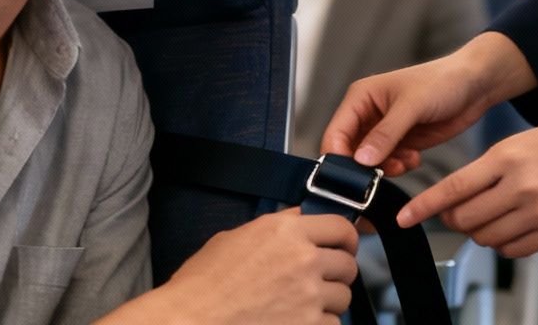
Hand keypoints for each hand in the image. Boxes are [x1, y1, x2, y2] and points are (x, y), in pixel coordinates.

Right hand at [143, 208, 358, 324]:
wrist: (189, 320)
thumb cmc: (202, 284)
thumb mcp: (235, 238)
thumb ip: (275, 228)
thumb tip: (297, 222)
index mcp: (285, 232)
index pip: (341, 226)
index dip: (346, 238)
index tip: (344, 246)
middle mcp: (303, 259)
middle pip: (348, 264)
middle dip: (337, 272)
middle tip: (322, 279)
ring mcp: (308, 296)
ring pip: (343, 297)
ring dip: (329, 301)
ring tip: (304, 304)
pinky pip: (333, 324)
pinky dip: (320, 324)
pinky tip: (298, 321)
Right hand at [322, 33, 535, 177]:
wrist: (475, 86)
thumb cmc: (442, 81)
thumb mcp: (412, 105)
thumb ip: (386, 133)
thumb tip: (361, 160)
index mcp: (361, 97)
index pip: (336, 133)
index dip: (338, 157)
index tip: (351, 177)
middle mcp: (368, 114)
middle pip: (349, 151)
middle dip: (363, 167)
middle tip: (380, 176)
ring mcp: (384, 130)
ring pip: (369, 162)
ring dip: (384, 168)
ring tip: (405, 162)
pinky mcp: (401, 142)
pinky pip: (389, 164)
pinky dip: (399, 167)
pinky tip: (415, 158)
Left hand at [394, 101, 537, 257]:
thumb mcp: (522, 142)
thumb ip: (491, 169)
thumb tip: (459, 198)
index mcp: (508, 156)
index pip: (454, 187)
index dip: (425, 206)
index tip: (405, 218)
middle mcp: (521, 185)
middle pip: (466, 218)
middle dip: (455, 219)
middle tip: (457, 213)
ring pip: (488, 237)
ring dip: (481, 232)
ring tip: (493, 215)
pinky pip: (513, 250)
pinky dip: (504, 244)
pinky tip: (512, 227)